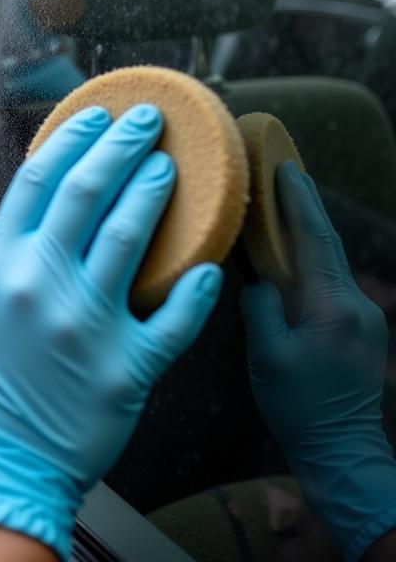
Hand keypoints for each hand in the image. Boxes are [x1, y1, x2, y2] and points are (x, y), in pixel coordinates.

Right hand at [0, 104, 222, 558]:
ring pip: (130, 235)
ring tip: (170, 167)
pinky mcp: (127, 367)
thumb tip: (33, 219)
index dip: (72, 137)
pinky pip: (174, 317)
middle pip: (88, 191)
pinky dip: (196, 289)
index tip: (94, 114)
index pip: (40, 179)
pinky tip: (211, 265)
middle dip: (122, 144)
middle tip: (148, 119)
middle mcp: (41, 283)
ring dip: (154, 192)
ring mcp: (87, 324)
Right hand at [241, 162, 395, 561]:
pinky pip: (332, 281)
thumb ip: (259, 307)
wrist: (342, 453)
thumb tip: (256, 277)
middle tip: (284, 169)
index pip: (315, 240)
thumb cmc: (298, 408)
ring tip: (283, 201)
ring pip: (331, 262)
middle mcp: (355, 305)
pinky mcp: (359, 328)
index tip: (284, 166)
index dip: (298, 201)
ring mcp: (363, 317)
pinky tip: (293, 251)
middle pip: (327, 244)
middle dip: (305, 205)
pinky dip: (312, 258)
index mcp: (332, 308)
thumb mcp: (266, 356)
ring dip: (308, 231)